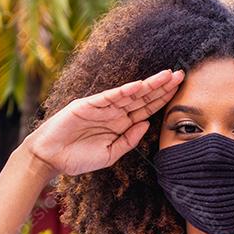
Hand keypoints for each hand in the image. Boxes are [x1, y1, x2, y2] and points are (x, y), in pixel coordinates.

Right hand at [22, 68, 183, 177]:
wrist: (51, 158)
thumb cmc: (78, 158)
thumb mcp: (111, 154)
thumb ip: (129, 140)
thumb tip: (147, 124)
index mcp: (121, 124)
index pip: (147, 109)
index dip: (163, 99)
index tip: (180, 90)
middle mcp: (114, 112)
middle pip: (143, 97)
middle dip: (162, 87)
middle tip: (182, 74)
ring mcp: (101, 107)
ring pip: (130, 94)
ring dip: (149, 85)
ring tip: (167, 75)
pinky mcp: (87, 105)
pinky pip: (109, 97)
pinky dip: (124, 91)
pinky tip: (140, 85)